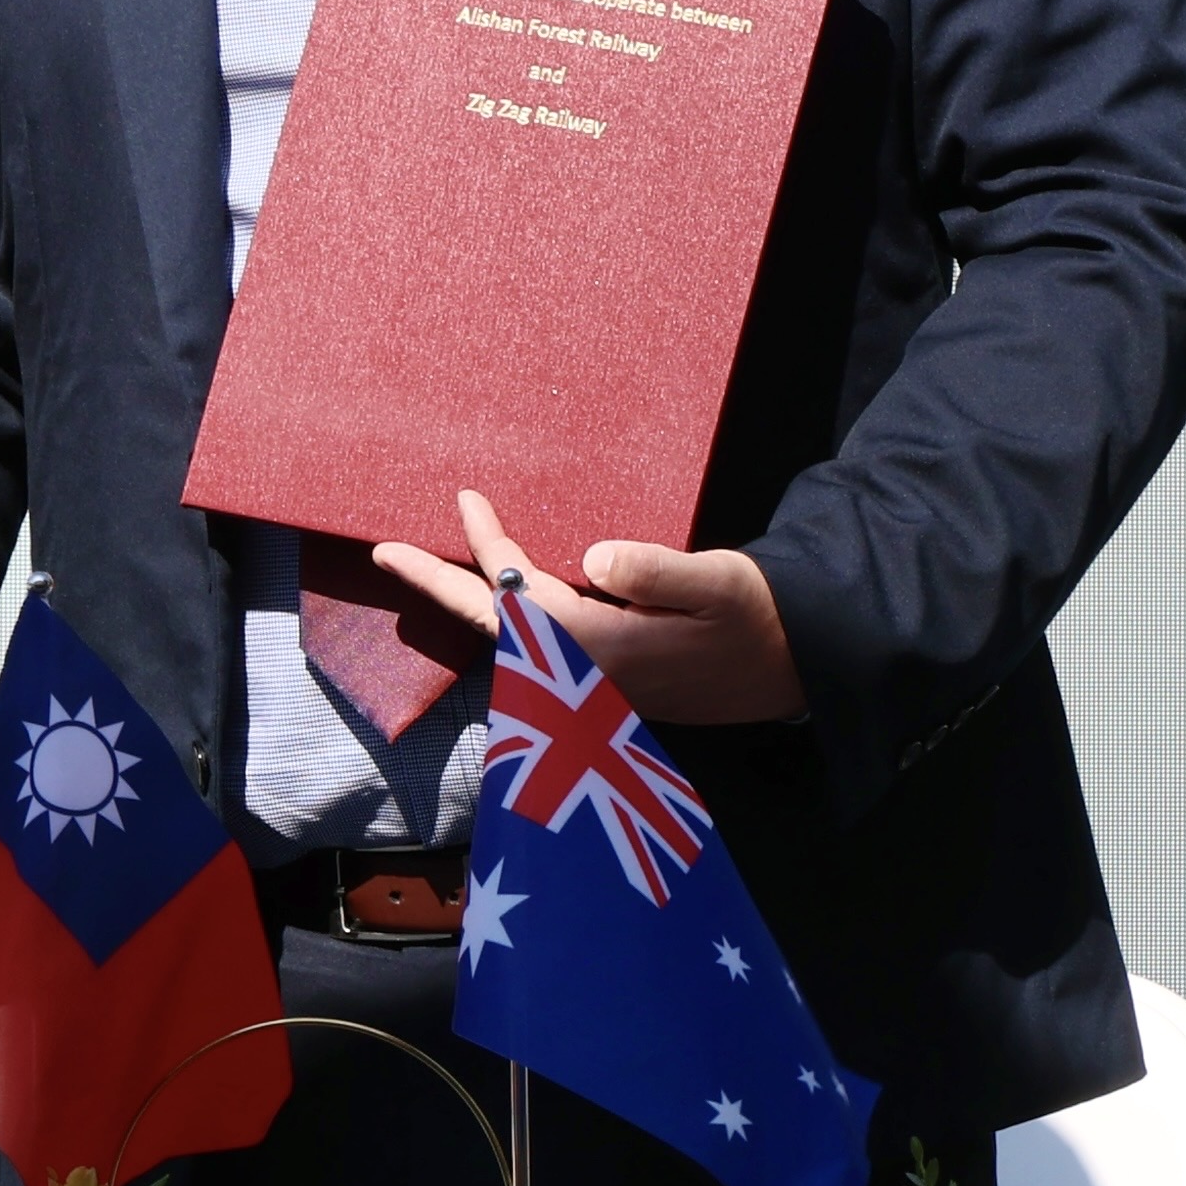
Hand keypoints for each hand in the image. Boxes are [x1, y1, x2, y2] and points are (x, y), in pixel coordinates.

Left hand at [376, 490, 802, 727]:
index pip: (519, 597)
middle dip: (442, 588)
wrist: (798, 666)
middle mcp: (586, 675)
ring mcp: (593, 686)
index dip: (484, 549)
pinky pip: (538, 647)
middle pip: (496, 627)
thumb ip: (657, 571)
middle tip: (388, 553)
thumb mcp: (718, 582)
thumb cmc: (759, 617)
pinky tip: (501, 594)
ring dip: (471, 602)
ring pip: (514, 640)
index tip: (463, 500)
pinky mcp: (607, 685)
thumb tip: (596, 557)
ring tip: (433, 566)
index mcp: (604, 648)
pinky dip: (508, 615)